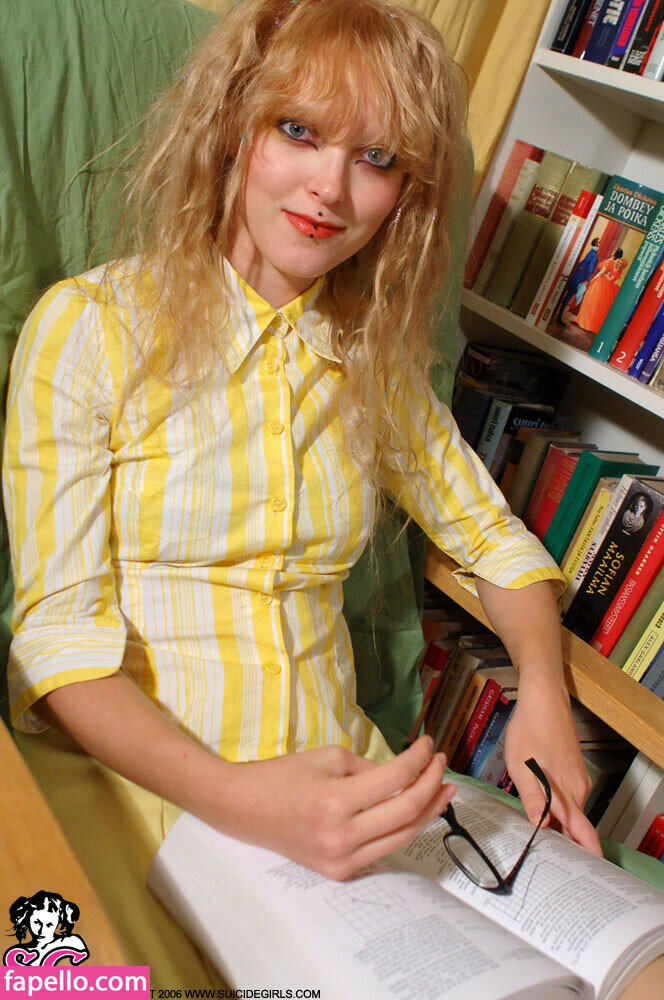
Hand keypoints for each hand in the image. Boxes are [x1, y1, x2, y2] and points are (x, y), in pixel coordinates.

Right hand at [222, 735, 455, 879]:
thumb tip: (403, 776)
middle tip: (442, 764)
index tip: (429, 743)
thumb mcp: (327, 758)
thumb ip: (369, 768)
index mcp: (334, 802)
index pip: (394, 779)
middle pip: (406, 812)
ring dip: (427, 811)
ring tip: (444, 790)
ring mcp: (340, 861)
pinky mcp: (339, 872)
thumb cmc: (282, 776)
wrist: (244, 810)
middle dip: (431, 784)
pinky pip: (383, 850)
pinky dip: (402, 829)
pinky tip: (416, 812)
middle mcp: (341, 837)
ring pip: (401, 837)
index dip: (419, 759)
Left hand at [505, 676, 601, 855]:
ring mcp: (577, 780)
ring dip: (560, 828)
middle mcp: (578, 788)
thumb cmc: (531, 727)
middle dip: (568, 847)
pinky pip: (568, 800)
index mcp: (568, 791)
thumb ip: (533, 797)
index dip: (585, 855)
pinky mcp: (572, 772)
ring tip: (541, 846)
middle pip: (576, 827)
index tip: (584, 875)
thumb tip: (540, 825)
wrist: (543, 699)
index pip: (583, 832)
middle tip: (550, 866)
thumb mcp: (521, 764)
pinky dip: (559, 812)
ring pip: (571, 813)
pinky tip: (542, 815)